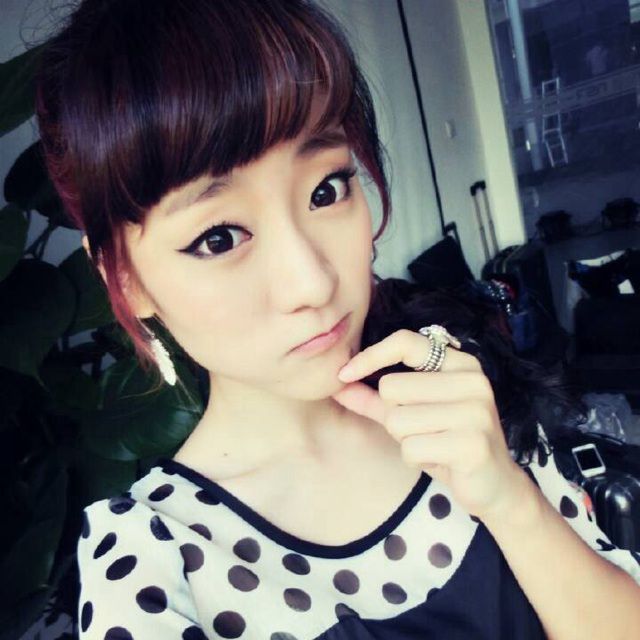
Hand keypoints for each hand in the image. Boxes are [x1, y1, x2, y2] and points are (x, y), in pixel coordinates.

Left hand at [331, 329, 527, 520]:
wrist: (494, 485)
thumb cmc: (448, 443)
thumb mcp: (410, 414)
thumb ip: (374, 399)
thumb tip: (336, 385)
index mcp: (459, 363)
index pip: (405, 342)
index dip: (370, 356)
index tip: (343, 375)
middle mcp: (472, 380)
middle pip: (392, 388)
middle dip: (394, 416)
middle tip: (422, 430)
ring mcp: (476, 411)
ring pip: (398, 420)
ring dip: (405, 441)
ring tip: (433, 445)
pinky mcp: (473, 444)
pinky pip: (411, 448)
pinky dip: (416, 459)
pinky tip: (440, 460)